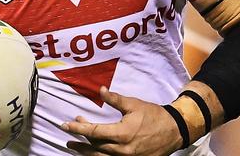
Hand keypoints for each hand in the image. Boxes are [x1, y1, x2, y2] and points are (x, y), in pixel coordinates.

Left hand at [62, 86, 181, 155]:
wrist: (174, 131)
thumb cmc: (153, 115)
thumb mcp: (134, 105)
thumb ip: (115, 99)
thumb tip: (101, 90)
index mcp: (122, 134)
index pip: (94, 132)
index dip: (78, 128)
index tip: (65, 124)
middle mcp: (122, 150)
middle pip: (94, 146)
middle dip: (80, 138)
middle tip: (70, 131)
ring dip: (85, 152)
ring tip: (74, 146)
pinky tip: (92, 153)